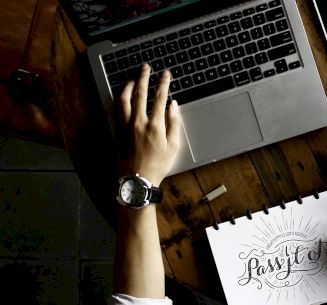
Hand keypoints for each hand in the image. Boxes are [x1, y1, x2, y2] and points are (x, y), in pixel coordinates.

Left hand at [118, 64, 180, 184]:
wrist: (137, 179)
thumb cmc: (157, 165)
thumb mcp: (173, 146)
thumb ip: (174, 123)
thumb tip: (173, 105)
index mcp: (155, 125)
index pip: (159, 97)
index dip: (163, 83)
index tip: (166, 74)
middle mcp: (138, 122)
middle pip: (140, 93)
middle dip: (144, 77)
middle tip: (146, 67)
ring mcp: (126, 126)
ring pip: (124, 99)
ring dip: (129, 86)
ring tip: (133, 79)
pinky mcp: (118, 131)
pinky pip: (117, 110)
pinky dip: (120, 99)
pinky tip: (123, 96)